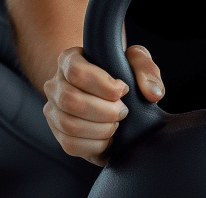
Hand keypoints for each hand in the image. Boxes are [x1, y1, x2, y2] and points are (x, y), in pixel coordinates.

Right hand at [43, 44, 165, 165]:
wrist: (108, 94)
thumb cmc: (120, 73)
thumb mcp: (135, 61)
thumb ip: (146, 69)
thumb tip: (152, 93)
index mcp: (69, 59)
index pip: (75, 71)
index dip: (103, 84)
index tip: (123, 89)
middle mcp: (55, 84)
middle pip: (71, 100)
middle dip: (104, 110)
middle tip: (123, 111)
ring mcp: (54, 111)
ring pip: (70, 125)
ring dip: (101, 128)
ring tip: (116, 124)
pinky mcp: (59, 135)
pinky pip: (71, 146)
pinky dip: (95, 145)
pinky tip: (108, 137)